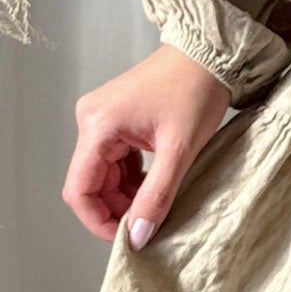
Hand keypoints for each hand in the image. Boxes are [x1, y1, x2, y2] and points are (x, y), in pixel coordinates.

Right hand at [63, 44, 232, 245]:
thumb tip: (139, 235)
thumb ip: (157, 196)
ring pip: (104, 174)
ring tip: (156, 206)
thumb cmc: (196, 89)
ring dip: (126, 195)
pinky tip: (154, 187)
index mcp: (98, 126)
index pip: (80, 189)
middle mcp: (92, 120)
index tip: (125, 238)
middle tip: (147, 226)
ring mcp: (103, 119)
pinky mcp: (117, 120)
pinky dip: (133, 178)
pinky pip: (116, 160)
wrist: (209, 52)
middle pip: (91, 183)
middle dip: (116, 209)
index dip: (98, 220)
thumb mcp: (180, 150)